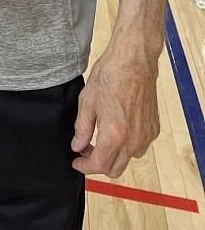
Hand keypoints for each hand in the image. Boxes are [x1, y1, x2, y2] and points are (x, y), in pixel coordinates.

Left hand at [71, 40, 159, 177]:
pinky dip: (127, 144)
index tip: (76, 161)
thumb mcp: (87, 101)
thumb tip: (78, 146)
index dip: (85, 167)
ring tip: (101, 137)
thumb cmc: (109, 76)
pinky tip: (117, 128)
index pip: (99, 165)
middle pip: (115, 169)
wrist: (134, 60)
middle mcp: (134, 141)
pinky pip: (140, 146)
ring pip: (129, 159)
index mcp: (115, 136)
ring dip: (114, 155)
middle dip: (99, 163)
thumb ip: (82, 128)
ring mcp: (147, 135)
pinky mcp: (154, 128)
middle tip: (86, 148)